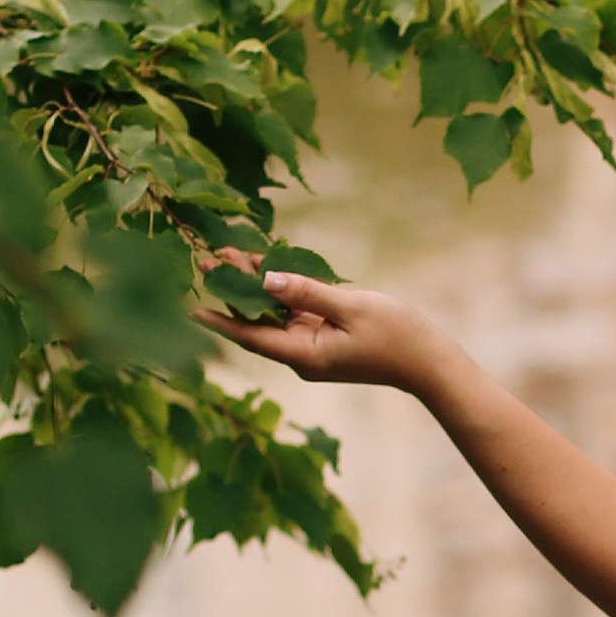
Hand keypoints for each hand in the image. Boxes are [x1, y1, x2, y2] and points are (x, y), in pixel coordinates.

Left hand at [202, 263, 453, 396]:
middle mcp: (301, 355)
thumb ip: (306, 292)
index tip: (187, 306)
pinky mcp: (323, 338)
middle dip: (233, 290)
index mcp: (304, 355)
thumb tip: (265, 278)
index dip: (217, 319)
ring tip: (231, 253)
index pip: (250, 336)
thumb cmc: (396, 336)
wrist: (428, 363)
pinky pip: (292, 314)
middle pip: (257, 322)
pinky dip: (279, 292)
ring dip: (254, 286)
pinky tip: (264, 268)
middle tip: (209, 258)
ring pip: (273, 315)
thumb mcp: (350, 308)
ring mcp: (312, 348)